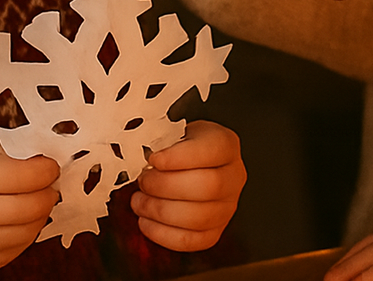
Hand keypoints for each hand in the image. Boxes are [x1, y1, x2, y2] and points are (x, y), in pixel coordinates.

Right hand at [0, 139, 59, 278]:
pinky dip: (22, 238)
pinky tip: (21, 222)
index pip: (20, 176)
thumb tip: (40, 158)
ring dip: (39, 216)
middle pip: (26, 207)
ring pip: (23, 234)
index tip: (51, 166)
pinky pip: (7, 255)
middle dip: (47, 193)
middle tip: (50, 184)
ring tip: (38, 202)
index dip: (45, 170)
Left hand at [132, 120, 246, 250]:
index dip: (178, 158)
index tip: (153, 159)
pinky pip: (190, 241)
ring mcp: (227, 207)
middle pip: (208, 187)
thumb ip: (162, 141)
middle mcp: (234, 177)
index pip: (210, 151)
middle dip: (166, 186)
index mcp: (226, 145)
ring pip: (198, 217)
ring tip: (139, 201)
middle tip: (143, 181)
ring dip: (160, 211)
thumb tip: (138, 155)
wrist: (192, 164)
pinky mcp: (214, 232)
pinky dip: (162, 234)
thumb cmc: (181, 148)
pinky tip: (146, 221)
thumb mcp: (175, 132)